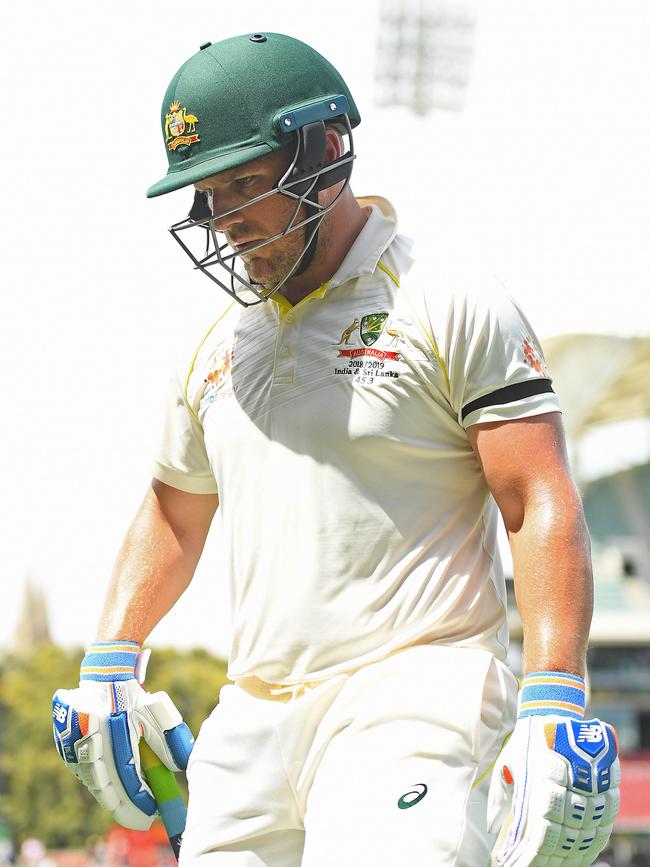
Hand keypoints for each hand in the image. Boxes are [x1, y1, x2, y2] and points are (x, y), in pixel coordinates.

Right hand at [52, 642, 193, 829]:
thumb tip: (180, 767)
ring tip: (129, 809)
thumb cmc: (134, 695)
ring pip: (93, 782)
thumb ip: (168, 739)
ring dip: (111, 797)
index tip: (153, 810)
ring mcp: (73, 745)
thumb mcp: (156, 713)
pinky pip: (84, 772)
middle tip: (142, 819)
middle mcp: (89, 741)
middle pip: (107, 788)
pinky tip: (111, 791)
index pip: (127, 778)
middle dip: (125, 808)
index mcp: (113, 732)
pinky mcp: (65, 746)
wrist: (104, 674)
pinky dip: (99, 784)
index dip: (140, 799)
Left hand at [487, 715, 619, 865]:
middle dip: (549, 860)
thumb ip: (501, 797)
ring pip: (587, 837)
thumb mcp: (507, 765)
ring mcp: (591, 790)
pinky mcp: (606, 789)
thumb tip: (492, 826)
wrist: (552, 712)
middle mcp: (570, 790)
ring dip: (572, 856)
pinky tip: (581, 854)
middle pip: (564, 841)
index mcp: (542, 786)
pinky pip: (604, 825)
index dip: (529, 857)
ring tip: (557, 866)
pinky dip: (593, 843)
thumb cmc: (525, 742)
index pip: (540, 837)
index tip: (514, 865)